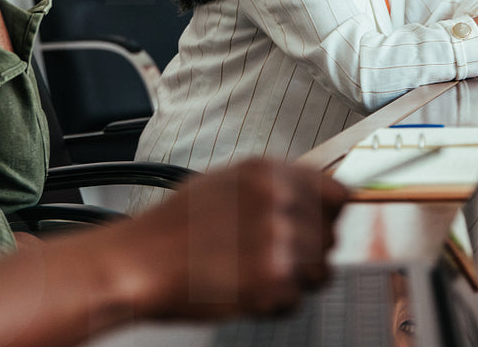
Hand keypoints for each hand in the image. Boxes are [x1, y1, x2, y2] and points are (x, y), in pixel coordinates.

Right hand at [124, 160, 347, 318]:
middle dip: (309, 252)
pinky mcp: (272, 283)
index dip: (328, 215)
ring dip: (295, 281)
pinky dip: (275, 305)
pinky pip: (296, 301)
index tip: (319, 226)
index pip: (337, 193)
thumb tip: (313, 196)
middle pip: (330, 237)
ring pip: (321, 272)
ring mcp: (278, 243)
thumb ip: (273, 186)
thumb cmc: (174, 226)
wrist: (140, 263)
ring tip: (255, 274)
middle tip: (272, 258)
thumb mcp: (226, 182)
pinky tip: (244, 291)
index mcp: (269, 173)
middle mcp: (279, 203)